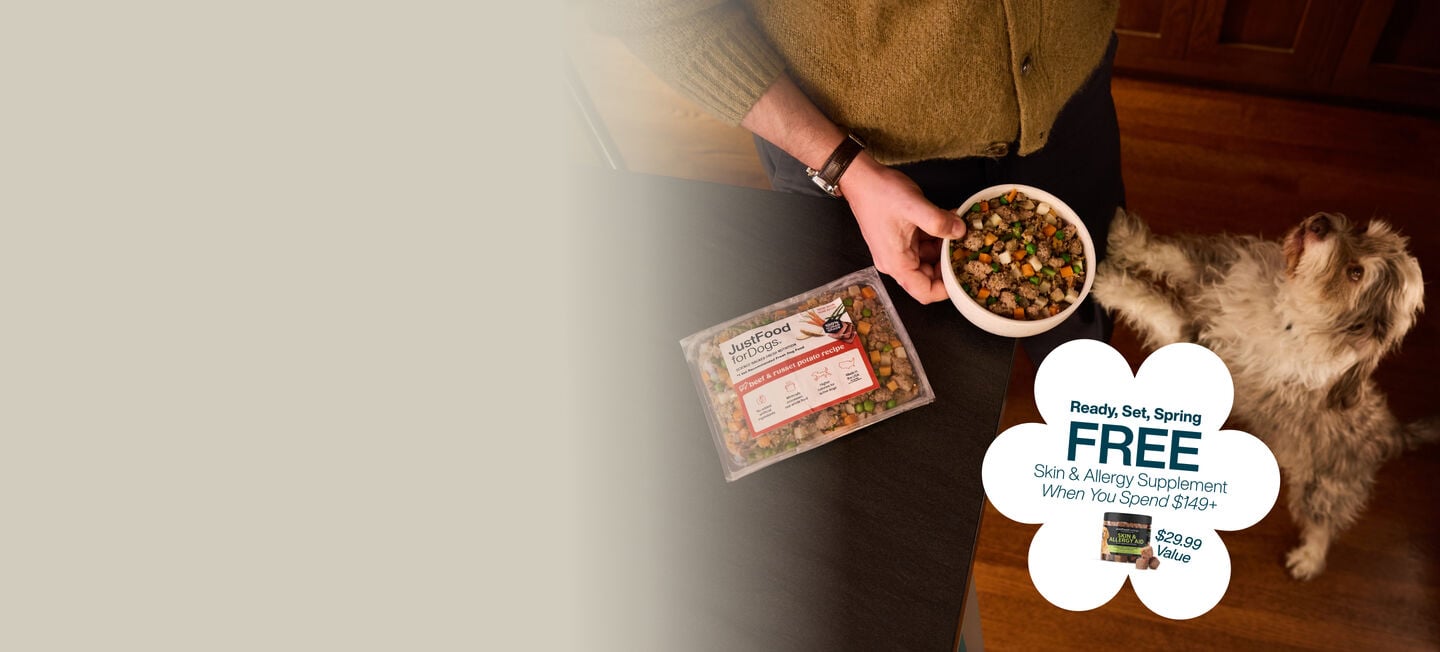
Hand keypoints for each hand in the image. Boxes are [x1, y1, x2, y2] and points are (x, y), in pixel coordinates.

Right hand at [839, 154, 966, 302]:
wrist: (860, 178)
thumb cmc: (880, 194)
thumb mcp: (914, 207)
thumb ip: (939, 222)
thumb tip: (960, 232)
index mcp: (897, 263)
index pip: (925, 292)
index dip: (947, 289)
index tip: (964, 274)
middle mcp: (896, 262)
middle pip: (929, 277)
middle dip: (949, 263)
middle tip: (968, 248)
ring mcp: (897, 250)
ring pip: (928, 258)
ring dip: (944, 246)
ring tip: (959, 229)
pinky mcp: (899, 238)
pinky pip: (922, 244)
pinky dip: (936, 235)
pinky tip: (948, 221)